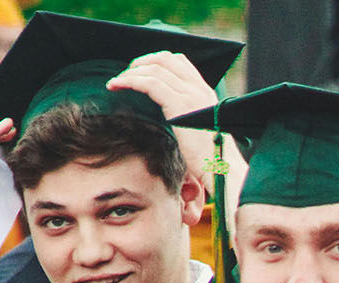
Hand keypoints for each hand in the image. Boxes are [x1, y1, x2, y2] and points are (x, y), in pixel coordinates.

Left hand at [107, 52, 222, 180]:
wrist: (222, 168)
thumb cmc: (210, 157)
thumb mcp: (200, 128)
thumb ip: (186, 114)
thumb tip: (168, 114)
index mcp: (205, 91)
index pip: (179, 62)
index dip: (155, 62)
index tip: (140, 72)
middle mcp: (199, 88)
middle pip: (165, 59)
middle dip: (141, 62)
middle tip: (126, 74)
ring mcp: (191, 95)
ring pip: (154, 69)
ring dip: (130, 73)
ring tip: (116, 82)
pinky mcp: (179, 105)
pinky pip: (149, 83)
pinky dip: (129, 81)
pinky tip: (116, 86)